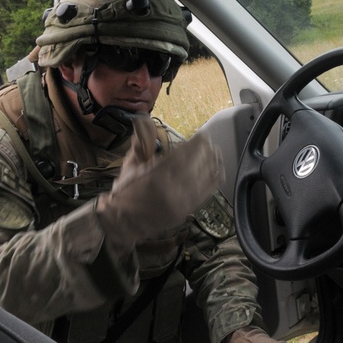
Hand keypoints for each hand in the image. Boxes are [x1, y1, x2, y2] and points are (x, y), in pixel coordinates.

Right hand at [96, 115, 223, 249]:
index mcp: (157, 175)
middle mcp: (171, 188)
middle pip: (197, 164)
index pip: (183, 154)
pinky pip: (207, 192)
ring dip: (212, 162)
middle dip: (205, 150)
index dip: (196, 143)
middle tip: (210, 141)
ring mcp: (181, 201)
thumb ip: (141, 144)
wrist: (123, 222)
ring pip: (204, 177)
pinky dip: (214, 179)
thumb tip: (143, 120)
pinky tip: (219, 169)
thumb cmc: (126, 191)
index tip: (203, 134)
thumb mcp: (130, 166)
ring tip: (216, 152)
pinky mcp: (187, 210)